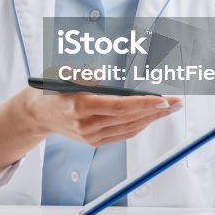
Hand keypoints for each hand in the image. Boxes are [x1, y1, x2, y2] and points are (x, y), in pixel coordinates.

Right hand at [21, 87, 181, 146]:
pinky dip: (140, 125)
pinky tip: (152, 117)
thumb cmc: (51, 88)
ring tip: (170, 108)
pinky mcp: (94, 142)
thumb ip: (81, 74)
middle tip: (177, 102)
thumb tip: (101, 76)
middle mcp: (85, 125)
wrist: (37, 113)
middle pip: (129, 118)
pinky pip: (123, 134)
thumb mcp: (61, 72)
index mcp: (79, 106)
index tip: (163, 99)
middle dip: (156, 110)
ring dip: (152, 118)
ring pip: (129, 128)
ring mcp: (90, 136)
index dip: (143, 103)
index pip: (118, 106)